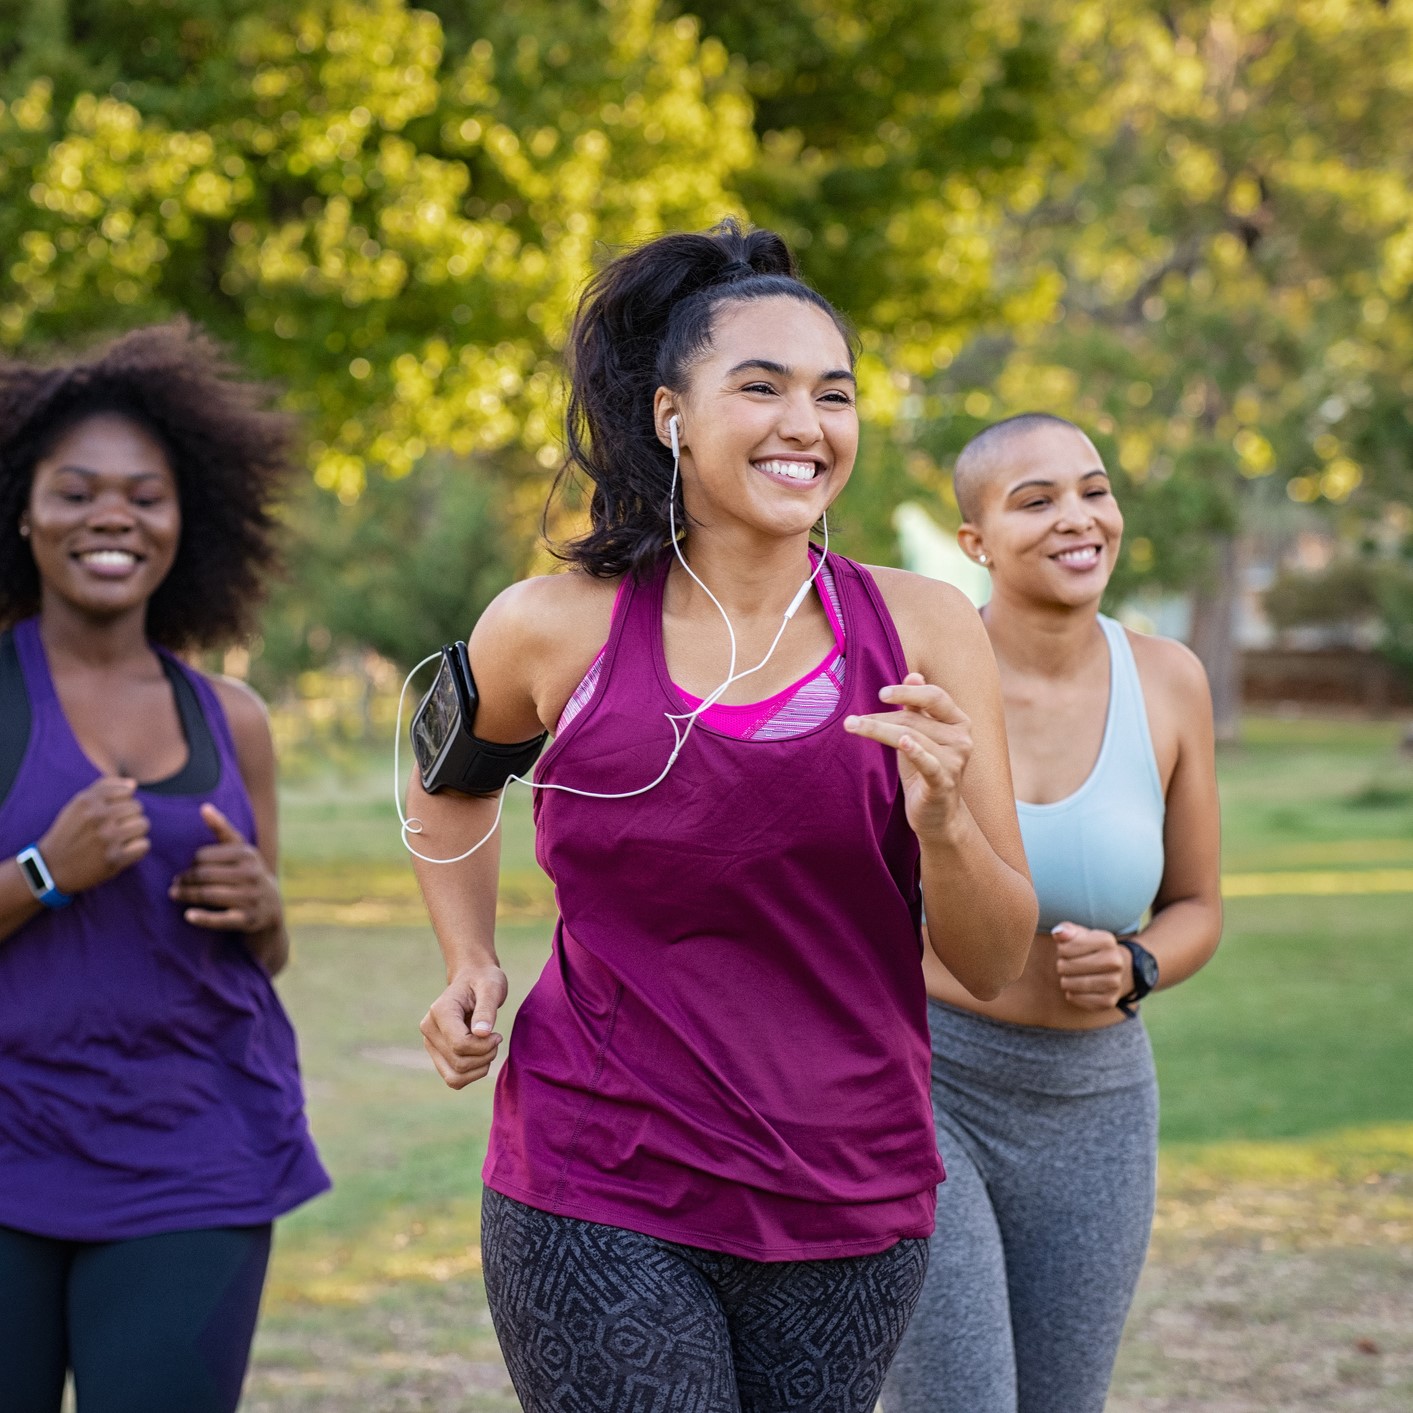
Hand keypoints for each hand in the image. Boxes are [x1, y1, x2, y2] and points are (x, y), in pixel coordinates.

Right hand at [38, 777, 150, 893]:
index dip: (122, 802)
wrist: (52, 867)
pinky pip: (144, 845)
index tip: (111, 813)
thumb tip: (133, 784)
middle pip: (137, 807)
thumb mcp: (77, 805)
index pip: (127, 791)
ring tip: (120, 838)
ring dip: (135, 832)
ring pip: (143, 824)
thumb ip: (104, 788)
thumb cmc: (69, 833)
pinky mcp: (115, 858)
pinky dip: (137, 848)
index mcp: (87, 801)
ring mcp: (107, 838)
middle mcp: (98, 817)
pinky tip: (123, 850)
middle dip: (129, 816)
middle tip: (115, 827)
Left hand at [169, 803, 280, 932]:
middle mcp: (252, 874)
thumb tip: (204, 807)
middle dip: (185, 879)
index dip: (191, 863)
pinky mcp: (248, 919)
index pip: (205, 856)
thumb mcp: (240, 850)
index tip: (185, 868)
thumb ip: (222, 829)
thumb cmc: (248, 873)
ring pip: (209, 895)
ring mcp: (251, 898)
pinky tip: (188, 915)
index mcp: (247, 854)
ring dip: (187, 895)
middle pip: (205, 875)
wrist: (271, 907)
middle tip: (174, 884)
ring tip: (175, 894)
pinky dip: (203, 918)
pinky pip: (221, 919)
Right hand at [420, 966, 507, 1089]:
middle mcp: (429, 1029)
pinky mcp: (437, 1054)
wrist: (473, 980)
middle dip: (485, 1057)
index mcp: (440, 1011)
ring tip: (489, 1048)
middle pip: (459, 1063)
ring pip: (454, 1077)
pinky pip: (454, 1079)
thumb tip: (482, 1033)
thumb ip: (487, 1009)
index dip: (484, 1046)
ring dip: (479, 1068)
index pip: (460, 1044)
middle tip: (496, 1039)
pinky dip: (472, 1074)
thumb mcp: (492, 988)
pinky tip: (482, 1056)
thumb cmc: (484, 981)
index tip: (497, 1034)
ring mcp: (430, 1044)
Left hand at [844, 673, 972, 839]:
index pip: (934, 697)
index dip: (907, 693)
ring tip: (853, 726)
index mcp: (959, 722)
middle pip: (915, 719)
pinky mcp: (943, 782)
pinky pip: (928, 763)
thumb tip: (913, 676)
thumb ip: (918, 708)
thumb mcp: (921, 736)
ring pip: (911, 737)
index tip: (880, 694)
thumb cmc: (925, 770)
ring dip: (878, 731)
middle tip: (852, 720)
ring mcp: (955, 761)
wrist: (938, 817)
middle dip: (881, 718)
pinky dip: (915, 752)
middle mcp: (962, 739)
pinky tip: (903, 742)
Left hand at [1052, 922, 1133, 1011]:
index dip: (1061, 950)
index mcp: (1107, 941)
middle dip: (1062, 965)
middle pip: (1066, 966)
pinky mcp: (1108, 1001)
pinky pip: (1076, 998)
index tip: (1067, 950)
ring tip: (1071, 975)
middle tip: (1067, 964)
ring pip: (1070, 984)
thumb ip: (1066, 930)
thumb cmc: (1088, 948)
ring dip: (1065, 980)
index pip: (1066, 948)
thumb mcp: (1078, 934)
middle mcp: (1115, 962)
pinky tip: (1077, 988)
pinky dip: (1071, 994)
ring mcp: (1114, 983)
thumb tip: (1058, 933)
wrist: (1112, 969)